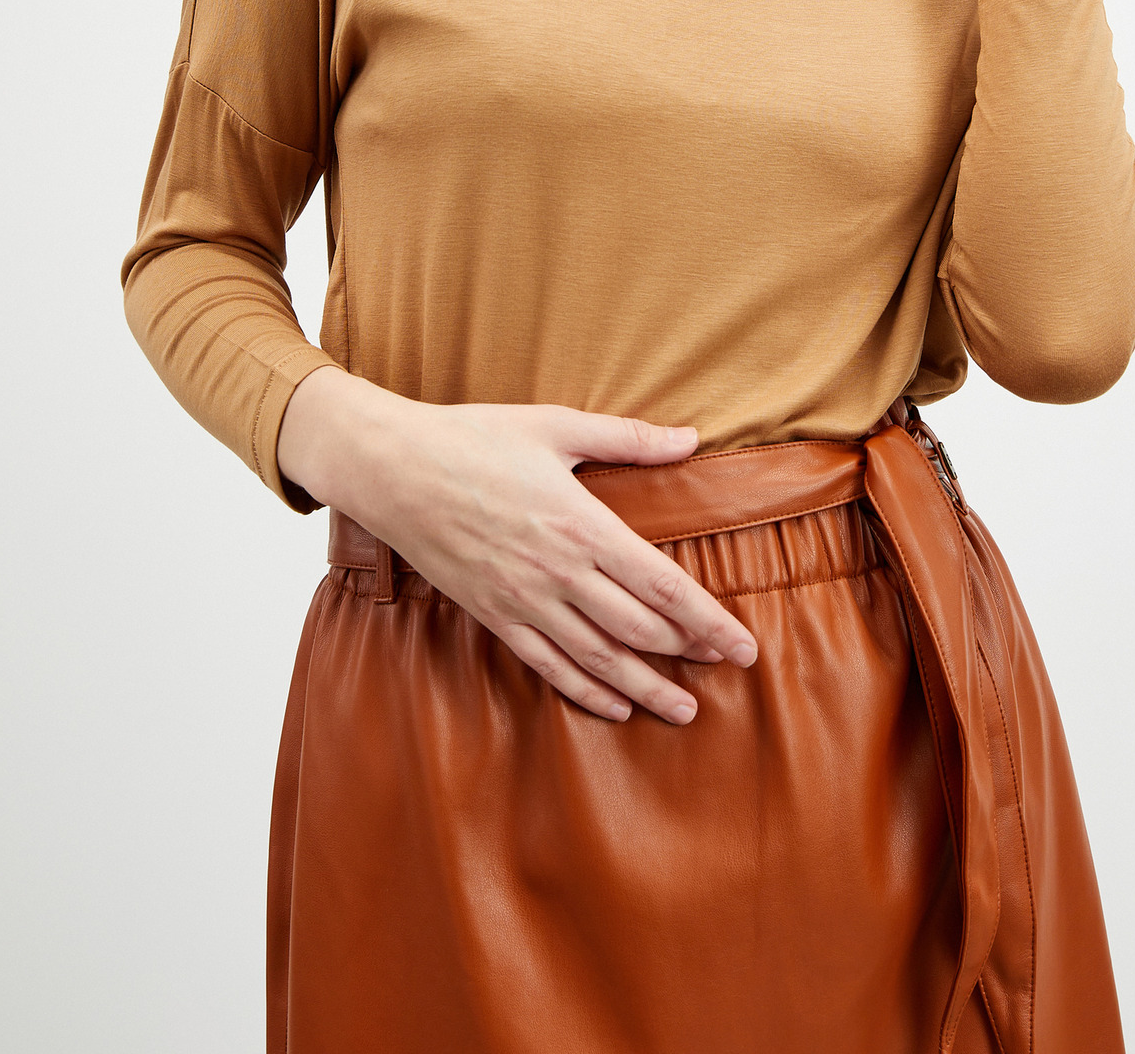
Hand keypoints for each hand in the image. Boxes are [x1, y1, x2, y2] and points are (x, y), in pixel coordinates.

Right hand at [277, 374, 757, 724]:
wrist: (392, 468)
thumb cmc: (474, 437)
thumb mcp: (556, 425)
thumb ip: (628, 438)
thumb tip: (690, 438)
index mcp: (583, 525)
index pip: (663, 587)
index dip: (709, 621)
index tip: (743, 645)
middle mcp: (558, 574)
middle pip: (640, 629)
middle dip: (690, 653)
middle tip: (729, 667)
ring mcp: (522, 601)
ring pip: (598, 659)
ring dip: (646, 687)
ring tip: (683, 709)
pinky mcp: (492, 616)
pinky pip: (547, 666)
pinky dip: (586, 691)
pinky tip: (615, 705)